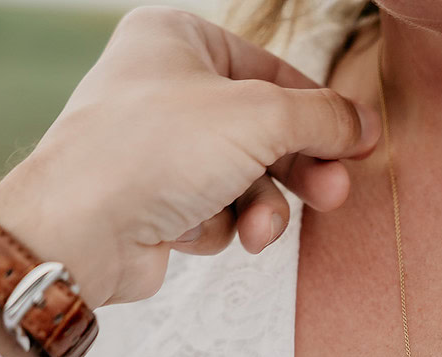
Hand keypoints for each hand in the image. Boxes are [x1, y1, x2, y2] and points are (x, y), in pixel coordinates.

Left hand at [0, 7, 379, 307]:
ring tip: (258, 229)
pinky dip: (218, 225)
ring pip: (243, 177)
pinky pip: (214, 209)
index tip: (358, 142)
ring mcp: (157, 147)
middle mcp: (164, 88)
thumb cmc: (155, 151)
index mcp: (178, 40)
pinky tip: (196, 230)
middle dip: (298, 169)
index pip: (272, 71)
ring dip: (259, 207)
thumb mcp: (259, 117)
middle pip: (262, 129)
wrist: (80, 230)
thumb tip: (362, 125)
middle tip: (333, 193)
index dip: (320, 111)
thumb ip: (320, 117)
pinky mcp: (154, 200)